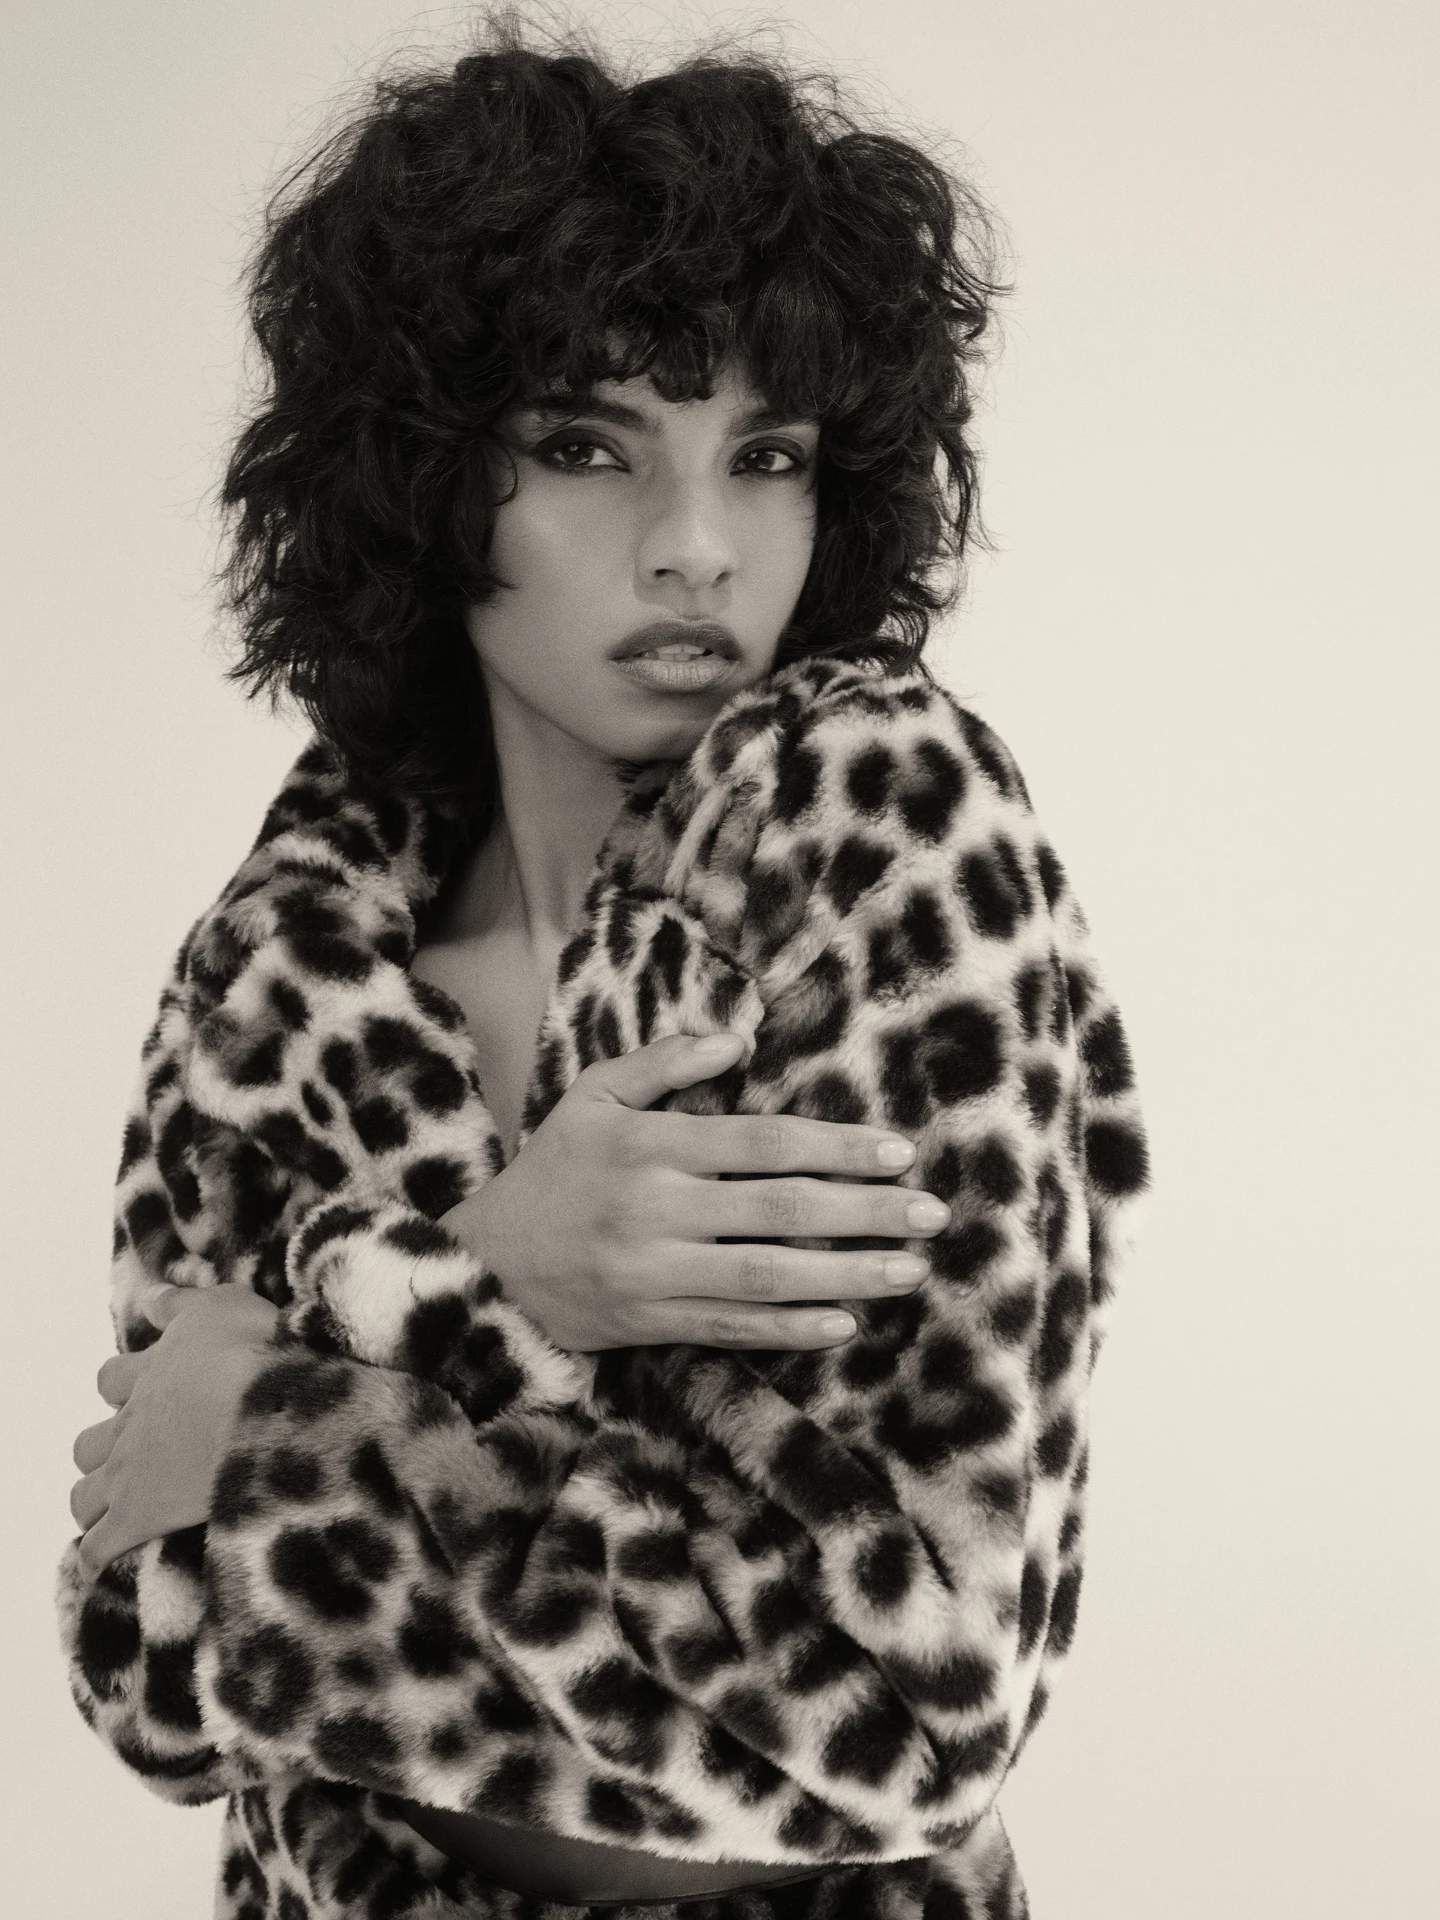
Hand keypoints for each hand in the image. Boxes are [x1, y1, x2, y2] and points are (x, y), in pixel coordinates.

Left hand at [69, 1284, 279, 1576]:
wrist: (269, 1409)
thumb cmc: (252, 1351)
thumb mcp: (222, 1306)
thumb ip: (181, 1304)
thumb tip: (150, 1296)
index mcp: (150, 1374)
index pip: (111, 1379)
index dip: (124, 1386)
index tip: (146, 1391)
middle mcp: (131, 1423)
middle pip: (88, 1443)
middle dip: (103, 1451)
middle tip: (138, 1457)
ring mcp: (129, 1473)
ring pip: (83, 1496)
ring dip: (96, 1502)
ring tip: (119, 1510)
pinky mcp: (137, 1518)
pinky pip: (97, 1547)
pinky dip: (96, 1554)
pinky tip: (104, 1560)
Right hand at [444, 1031, 949, 1351]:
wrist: (483, 1264)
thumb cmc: (551, 1171)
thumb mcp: (593, 1098)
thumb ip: (664, 1063)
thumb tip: (738, 1038)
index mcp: (651, 1145)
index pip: (764, 1143)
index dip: (837, 1148)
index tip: (899, 1153)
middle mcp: (657, 1208)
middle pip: (780, 1209)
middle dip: (863, 1212)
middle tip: (930, 1213)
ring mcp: (654, 1272)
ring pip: (766, 1276)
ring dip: (845, 1274)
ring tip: (909, 1271)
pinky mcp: (649, 1323)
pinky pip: (730, 1329)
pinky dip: (789, 1330)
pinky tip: (844, 1325)